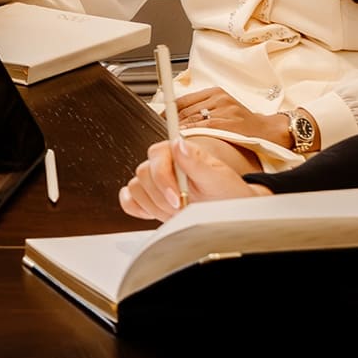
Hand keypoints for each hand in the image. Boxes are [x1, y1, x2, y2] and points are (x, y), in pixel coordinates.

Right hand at [118, 138, 264, 220]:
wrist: (229, 214)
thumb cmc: (228, 194)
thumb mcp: (218, 178)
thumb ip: (196, 161)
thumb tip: (178, 143)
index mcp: (178, 152)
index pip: (156, 156)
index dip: (163, 179)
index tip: (177, 198)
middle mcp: (163, 163)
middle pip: (143, 175)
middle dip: (162, 198)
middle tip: (183, 208)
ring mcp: (153, 181)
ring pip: (135, 190)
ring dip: (155, 207)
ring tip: (177, 212)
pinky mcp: (147, 198)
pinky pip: (128, 201)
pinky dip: (138, 209)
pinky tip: (155, 213)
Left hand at [174, 88, 288, 145]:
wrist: (268, 131)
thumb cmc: (242, 124)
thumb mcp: (221, 109)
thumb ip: (200, 111)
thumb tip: (172, 119)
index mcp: (215, 92)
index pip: (182, 101)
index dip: (167, 112)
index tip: (159, 121)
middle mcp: (219, 98)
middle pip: (185, 111)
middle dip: (172, 124)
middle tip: (163, 135)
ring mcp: (225, 109)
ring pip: (193, 119)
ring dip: (179, 131)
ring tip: (171, 141)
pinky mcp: (230, 122)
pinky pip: (204, 128)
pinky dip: (192, 135)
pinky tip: (186, 142)